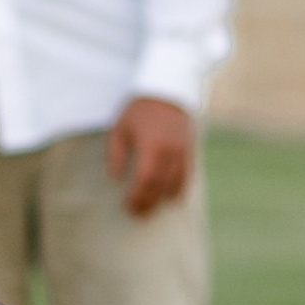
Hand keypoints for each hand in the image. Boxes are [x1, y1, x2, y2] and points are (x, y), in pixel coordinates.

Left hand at [107, 93, 194, 216]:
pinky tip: (169, 198)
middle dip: (148, 202)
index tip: (127, 206)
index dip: (137, 196)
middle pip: (160, 186)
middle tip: (137, 214)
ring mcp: (183, 151)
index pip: (145, 180)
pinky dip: (178, 189)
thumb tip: (114, 178)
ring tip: (151, 209)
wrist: (166, 89)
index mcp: (151, 145)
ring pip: (176, 184)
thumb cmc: (138, 109)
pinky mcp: (190, 150)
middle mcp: (170, 151)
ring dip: (163, 200)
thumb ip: (116, 153)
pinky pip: (187, 176)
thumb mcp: (120, 128)